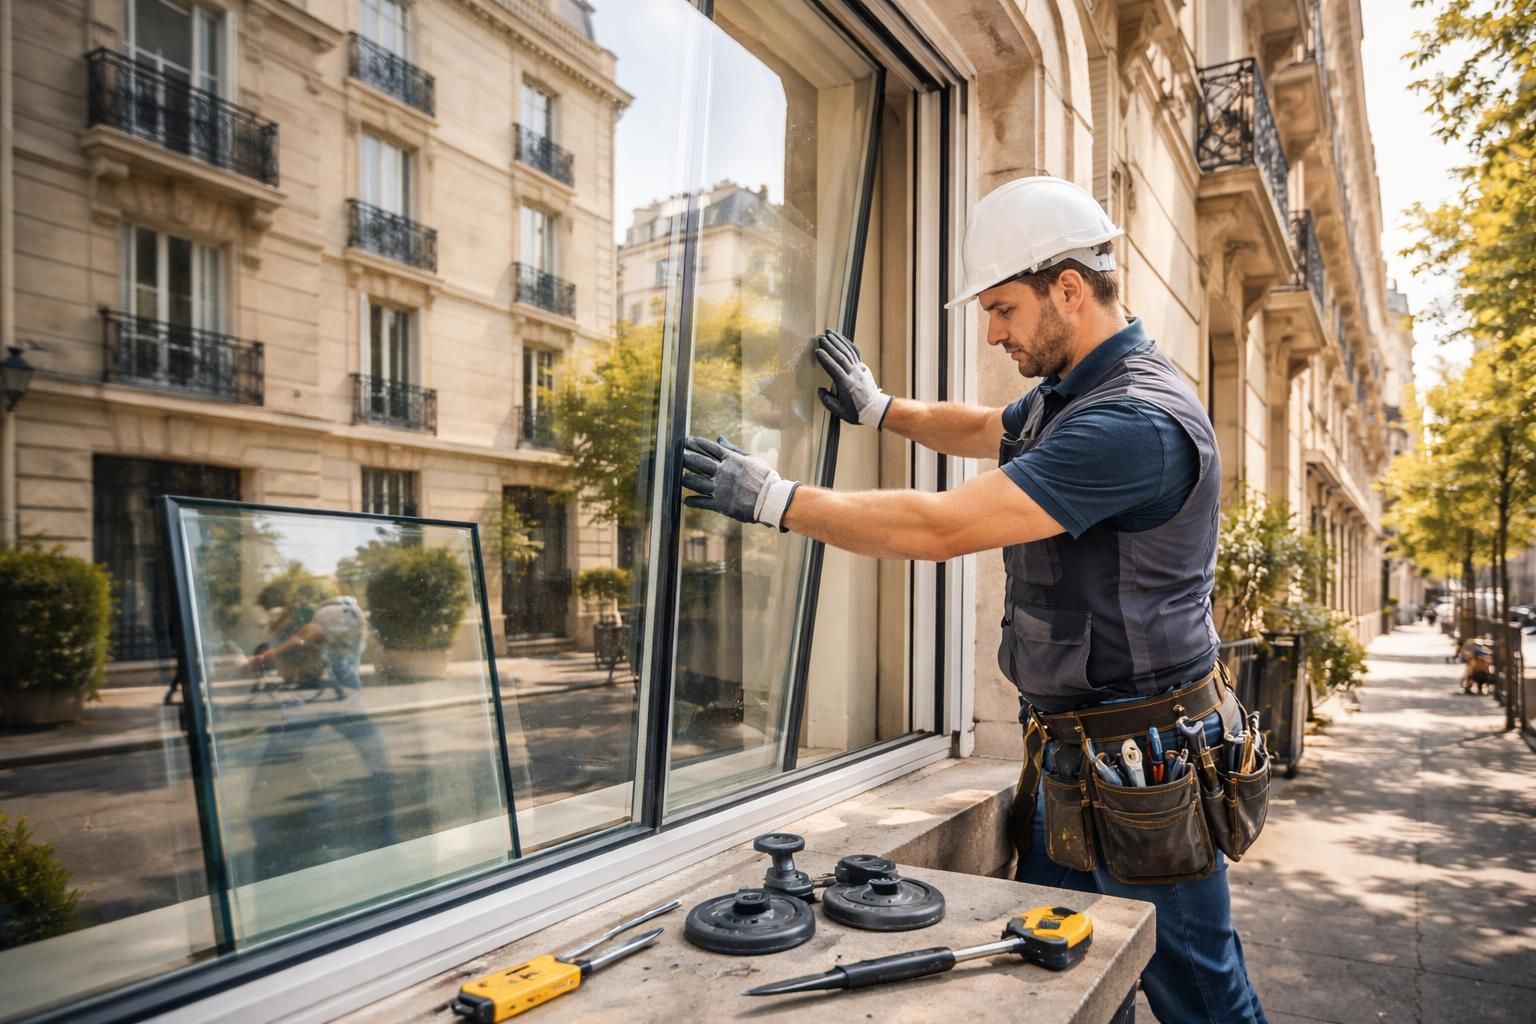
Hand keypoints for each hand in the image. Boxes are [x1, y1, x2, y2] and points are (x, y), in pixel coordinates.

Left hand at [681, 435, 799, 530]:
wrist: (772, 499)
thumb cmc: (764, 477)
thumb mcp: (750, 459)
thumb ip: (732, 449)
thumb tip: (719, 438)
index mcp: (731, 460)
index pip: (710, 449)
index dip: (696, 444)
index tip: (687, 440)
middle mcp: (723, 472)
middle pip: (699, 462)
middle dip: (686, 457)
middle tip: (677, 455)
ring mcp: (720, 489)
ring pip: (696, 482)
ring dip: (686, 479)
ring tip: (680, 477)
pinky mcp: (720, 504)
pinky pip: (702, 502)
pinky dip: (693, 501)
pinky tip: (686, 501)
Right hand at [815, 329, 890, 427]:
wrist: (875, 409)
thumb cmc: (857, 412)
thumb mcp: (840, 411)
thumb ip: (828, 401)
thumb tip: (820, 390)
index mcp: (847, 385)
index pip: (834, 369)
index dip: (826, 359)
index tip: (817, 351)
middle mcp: (854, 374)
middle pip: (841, 357)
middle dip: (830, 346)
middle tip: (821, 338)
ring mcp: (859, 369)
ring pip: (848, 352)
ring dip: (838, 341)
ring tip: (830, 333)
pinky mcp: (863, 367)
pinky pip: (855, 353)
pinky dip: (848, 344)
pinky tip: (842, 339)